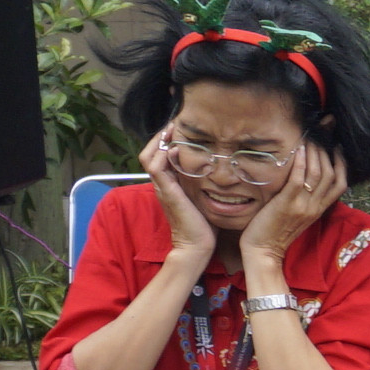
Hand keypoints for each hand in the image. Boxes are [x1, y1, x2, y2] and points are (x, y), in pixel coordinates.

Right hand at [138, 128, 219, 265]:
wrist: (196, 246)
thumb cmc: (204, 225)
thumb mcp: (203, 197)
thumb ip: (204, 182)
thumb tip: (220, 168)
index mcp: (168, 184)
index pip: (158, 155)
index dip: (165, 140)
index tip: (179, 127)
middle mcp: (162, 184)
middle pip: (149, 152)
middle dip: (160, 135)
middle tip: (174, 123)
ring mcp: (162, 188)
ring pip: (149, 156)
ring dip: (159, 140)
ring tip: (172, 129)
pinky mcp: (167, 192)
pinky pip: (157, 168)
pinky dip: (163, 155)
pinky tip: (177, 148)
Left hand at [243, 140, 341, 262]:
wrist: (263, 251)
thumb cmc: (275, 231)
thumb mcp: (298, 215)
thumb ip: (305, 198)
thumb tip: (306, 178)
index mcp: (319, 209)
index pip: (340, 184)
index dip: (341, 163)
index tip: (336, 147)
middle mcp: (315, 207)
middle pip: (330, 174)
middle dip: (326, 151)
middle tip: (320, 136)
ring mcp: (302, 206)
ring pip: (317, 174)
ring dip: (314, 153)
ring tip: (309, 138)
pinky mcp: (287, 204)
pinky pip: (298, 180)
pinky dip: (300, 163)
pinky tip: (298, 149)